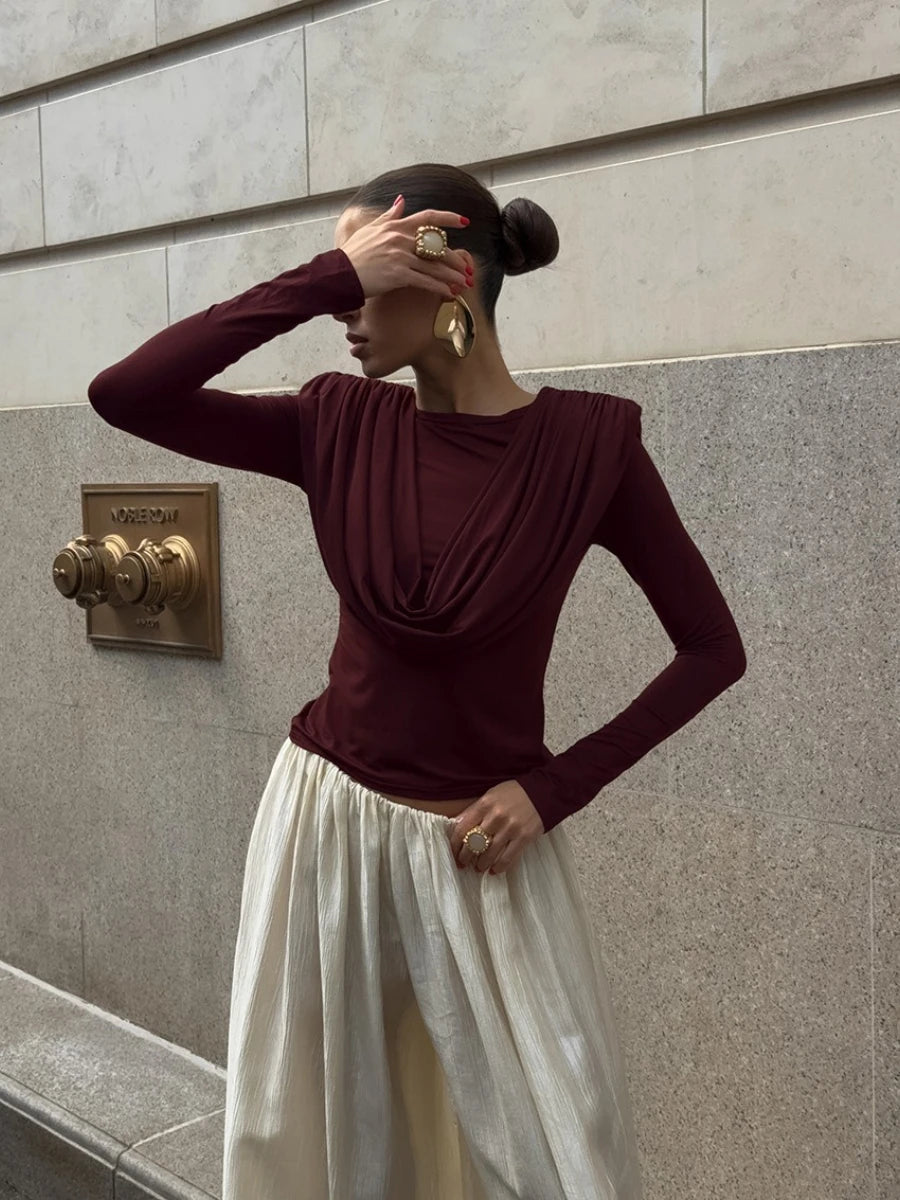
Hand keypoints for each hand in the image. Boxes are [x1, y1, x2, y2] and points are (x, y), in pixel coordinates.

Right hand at [341, 195, 472, 300]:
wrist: (340, 274)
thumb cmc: (354, 254)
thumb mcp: (370, 229)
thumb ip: (389, 216)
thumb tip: (401, 201)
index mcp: (396, 226)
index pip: (429, 217)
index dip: (449, 218)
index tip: (465, 222)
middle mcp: (401, 238)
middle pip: (437, 246)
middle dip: (455, 258)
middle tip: (468, 268)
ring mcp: (400, 256)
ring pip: (435, 265)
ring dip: (452, 276)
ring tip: (465, 284)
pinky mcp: (398, 274)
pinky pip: (425, 281)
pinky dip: (440, 288)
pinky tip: (450, 294)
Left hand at [448, 780, 544, 875]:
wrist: (543, 792)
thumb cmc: (514, 793)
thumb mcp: (491, 795)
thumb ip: (475, 810)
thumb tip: (457, 825)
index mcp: (485, 804)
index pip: (462, 829)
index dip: (454, 845)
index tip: (453, 852)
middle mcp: (496, 816)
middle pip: (473, 843)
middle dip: (466, 857)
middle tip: (464, 863)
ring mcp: (511, 828)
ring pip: (489, 854)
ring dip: (481, 864)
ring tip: (479, 867)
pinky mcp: (524, 837)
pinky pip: (507, 858)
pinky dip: (499, 867)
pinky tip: (494, 870)